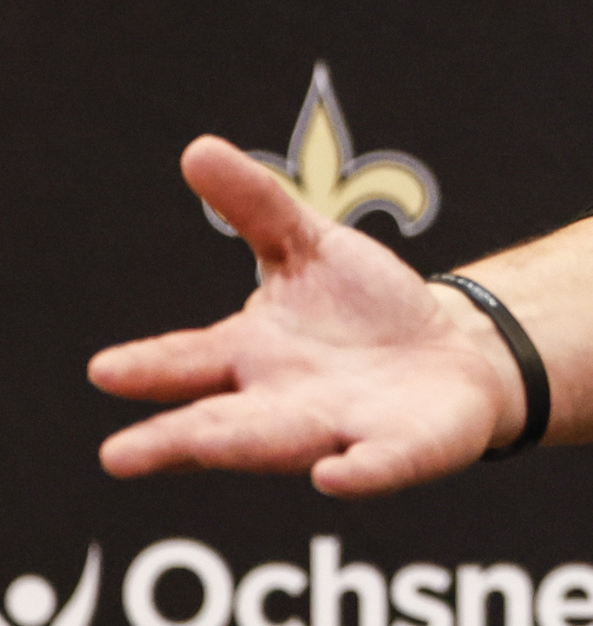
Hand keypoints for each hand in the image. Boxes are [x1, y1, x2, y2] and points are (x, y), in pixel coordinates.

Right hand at [89, 137, 521, 496]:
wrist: (452, 354)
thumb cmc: (363, 309)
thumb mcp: (310, 247)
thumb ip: (256, 206)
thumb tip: (198, 149)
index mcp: (248, 355)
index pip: (188, 363)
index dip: (149, 368)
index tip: (107, 371)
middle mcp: (281, 403)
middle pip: (220, 425)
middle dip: (175, 439)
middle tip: (120, 455)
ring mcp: (340, 430)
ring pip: (285, 444)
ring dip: (247, 449)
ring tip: (207, 446)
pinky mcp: (400, 449)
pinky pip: (377, 464)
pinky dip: (358, 472)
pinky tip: (334, 476)